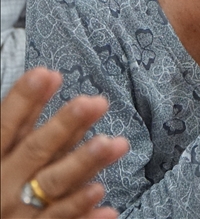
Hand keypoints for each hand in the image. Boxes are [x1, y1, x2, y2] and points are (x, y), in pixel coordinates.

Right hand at [1, 67, 127, 218]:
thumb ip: (11, 130)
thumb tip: (41, 82)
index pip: (5, 127)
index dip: (24, 100)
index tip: (47, 73)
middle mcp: (3, 185)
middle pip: (36, 151)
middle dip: (64, 126)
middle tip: (93, 102)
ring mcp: (20, 211)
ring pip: (54, 184)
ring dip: (82, 163)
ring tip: (111, 143)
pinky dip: (80, 210)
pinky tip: (101, 195)